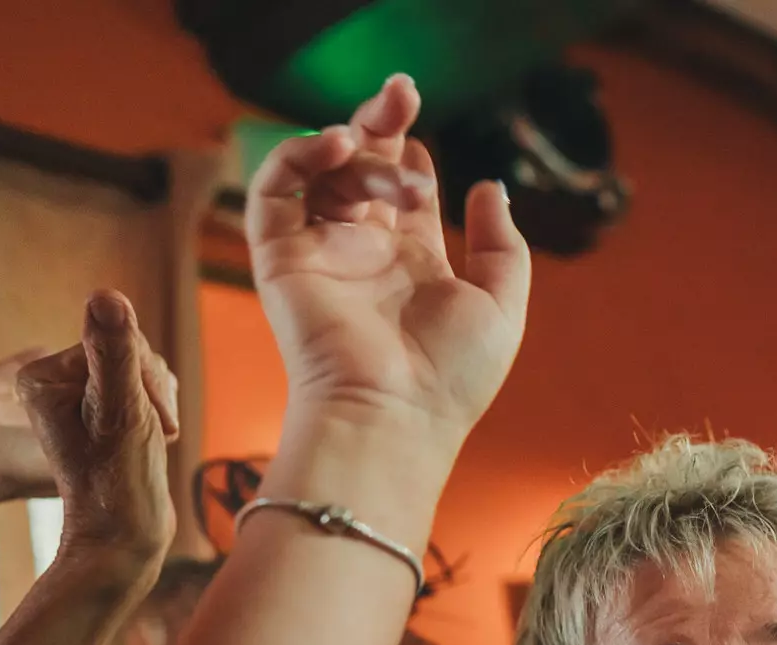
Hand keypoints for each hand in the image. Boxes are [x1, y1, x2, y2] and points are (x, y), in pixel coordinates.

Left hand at [15, 293, 176, 569]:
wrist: (126, 537)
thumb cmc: (120, 481)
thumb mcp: (121, 410)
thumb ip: (114, 352)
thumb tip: (107, 295)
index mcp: (42, 377)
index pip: (113, 342)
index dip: (143, 378)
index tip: (145, 423)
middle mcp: (53, 384)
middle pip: (128, 355)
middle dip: (152, 392)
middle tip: (151, 435)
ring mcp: (78, 400)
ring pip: (142, 372)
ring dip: (158, 404)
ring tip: (150, 442)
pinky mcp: (102, 414)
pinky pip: (144, 389)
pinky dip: (158, 412)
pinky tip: (151, 441)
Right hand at [246, 74, 531, 459]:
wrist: (396, 417)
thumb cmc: (453, 377)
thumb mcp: (503, 304)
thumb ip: (502, 244)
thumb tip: (489, 187)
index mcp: (413, 264)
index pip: (400, 193)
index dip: (409, 157)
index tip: (423, 141)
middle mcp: (364, 254)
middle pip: (361, 170)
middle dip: (380, 127)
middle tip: (403, 95)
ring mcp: (321, 253)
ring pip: (323, 173)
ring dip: (355, 146)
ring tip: (384, 146)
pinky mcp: (280, 258)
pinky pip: (274, 192)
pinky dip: (299, 158)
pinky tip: (339, 146)